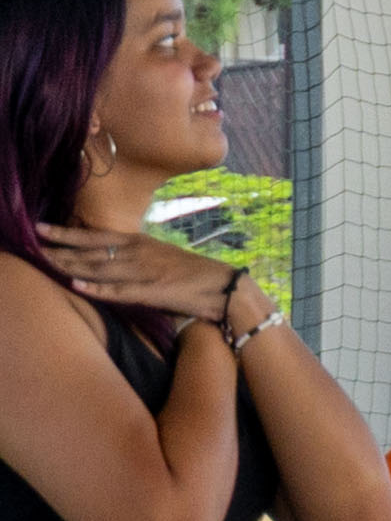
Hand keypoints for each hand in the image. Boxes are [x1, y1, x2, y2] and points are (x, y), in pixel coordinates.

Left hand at [41, 223, 266, 330]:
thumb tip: (113, 260)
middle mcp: (138, 253)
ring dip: (71, 267)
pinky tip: (77, 287)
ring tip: (46, 264)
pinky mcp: (153, 292)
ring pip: (99, 269)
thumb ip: (136, 258)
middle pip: (90, 251)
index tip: (40, 228)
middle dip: (60, 250)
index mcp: (140, 243)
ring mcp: (145, 272)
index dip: (66, 233)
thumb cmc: (195, 275)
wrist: (227, 288)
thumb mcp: (162, 258)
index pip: (94, 235)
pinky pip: (119, 291)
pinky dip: (97, 289)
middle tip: (34, 248)